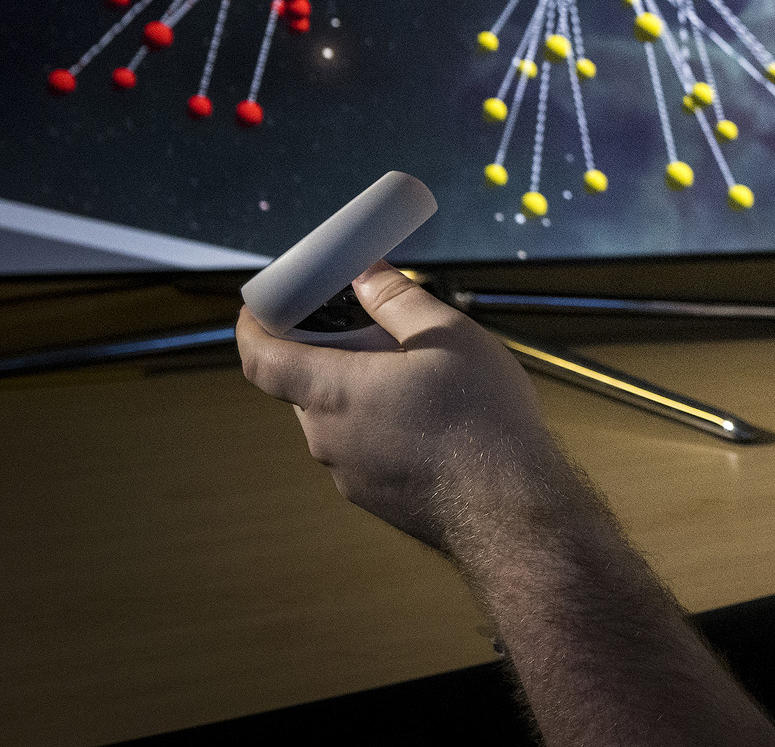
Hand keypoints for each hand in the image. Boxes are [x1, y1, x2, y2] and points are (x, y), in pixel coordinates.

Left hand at [237, 263, 563, 550]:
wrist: (512, 508)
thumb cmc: (480, 417)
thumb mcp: (448, 335)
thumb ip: (397, 300)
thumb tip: (364, 275)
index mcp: (332, 392)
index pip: (260, 360)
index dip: (254, 328)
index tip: (264, 307)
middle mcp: (327, 438)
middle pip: (303, 386)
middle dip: (329, 354)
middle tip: (375, 332)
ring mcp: (348, 475)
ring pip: (337, 418)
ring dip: (361, 391)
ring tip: (420, 377)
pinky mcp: (374, 498)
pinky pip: (362, 449)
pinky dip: (381, 426)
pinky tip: (434, 421)